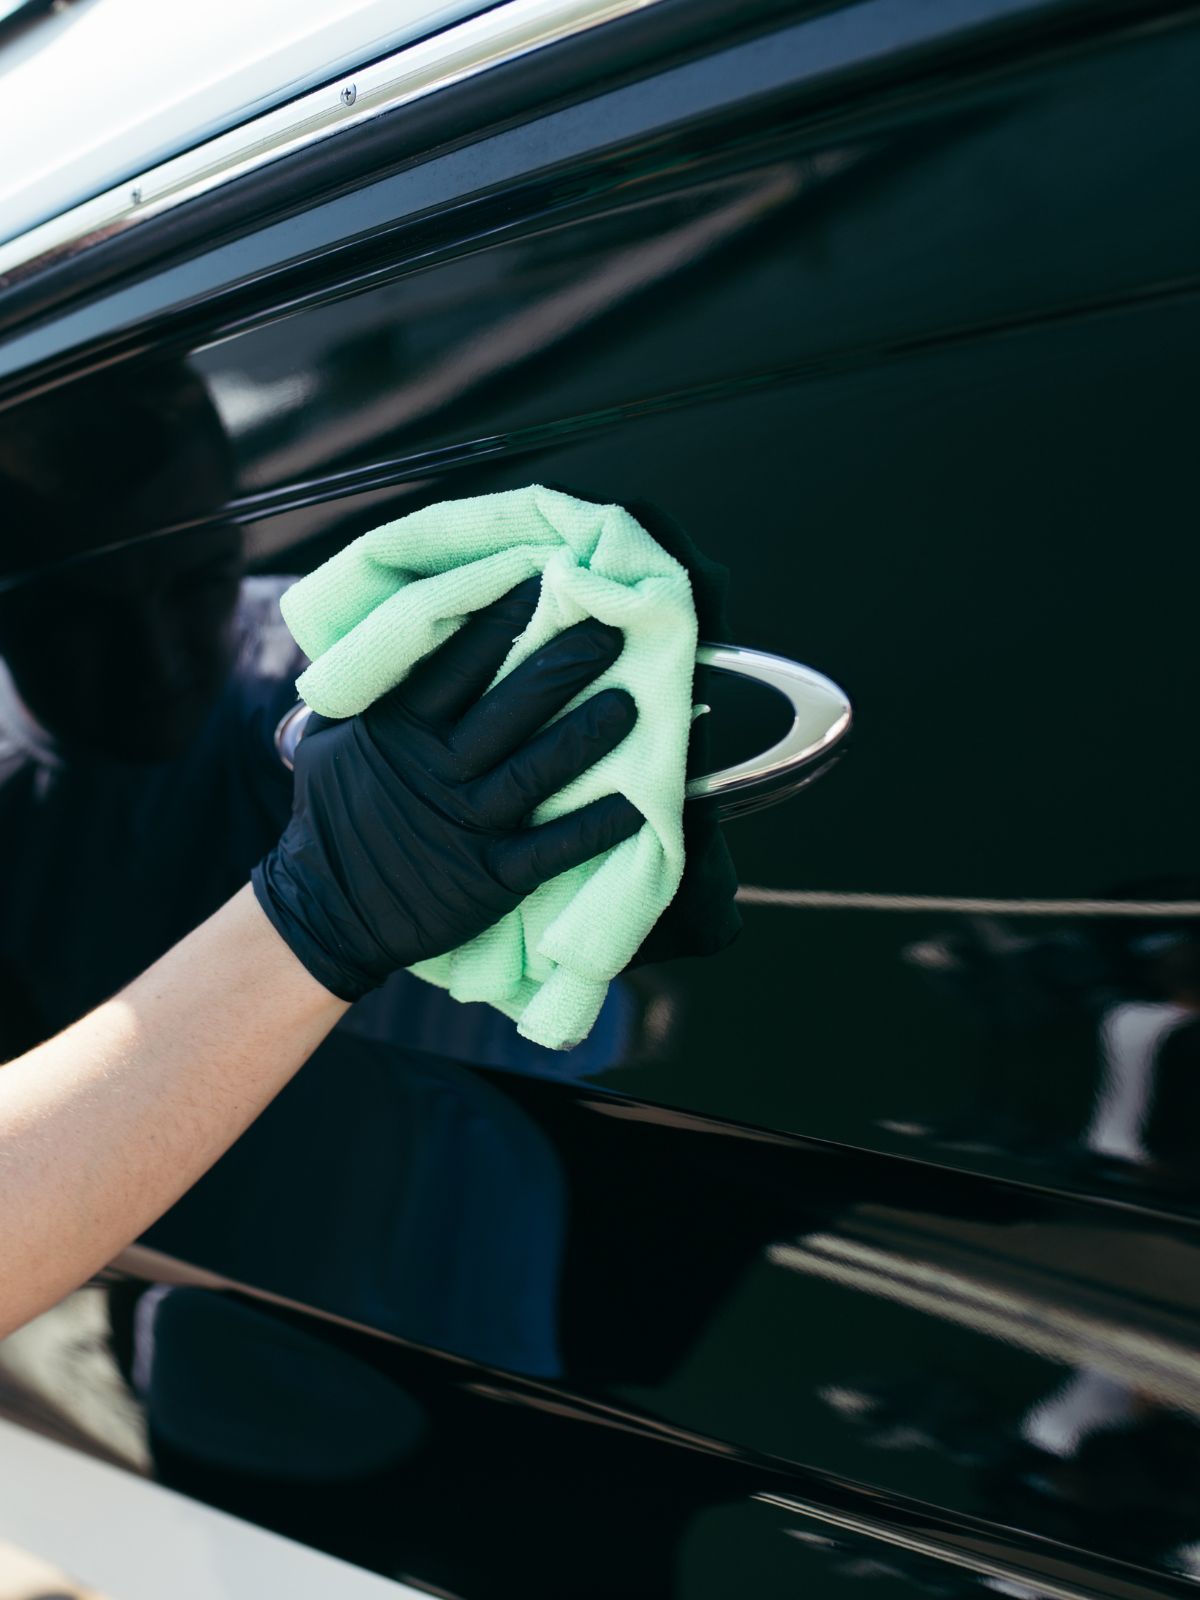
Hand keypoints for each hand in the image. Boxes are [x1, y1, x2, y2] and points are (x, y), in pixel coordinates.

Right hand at [252, 580, 641, 999]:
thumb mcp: (330, 739)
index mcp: (400, 728)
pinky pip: (552, 848)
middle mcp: (437, 770)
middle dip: (562, 665)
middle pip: (509, 707)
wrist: (327, 911)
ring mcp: (466, 824)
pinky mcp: (490, 877)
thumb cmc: (335, 815)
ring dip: (586, 736)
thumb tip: (395, 629)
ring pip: (536, 770)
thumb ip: (368, 690)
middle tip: (610, 629)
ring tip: (631, 703)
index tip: (545, 581)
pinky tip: (639, 803)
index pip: (458, 662)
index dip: (502, 620)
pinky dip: (596, 827)